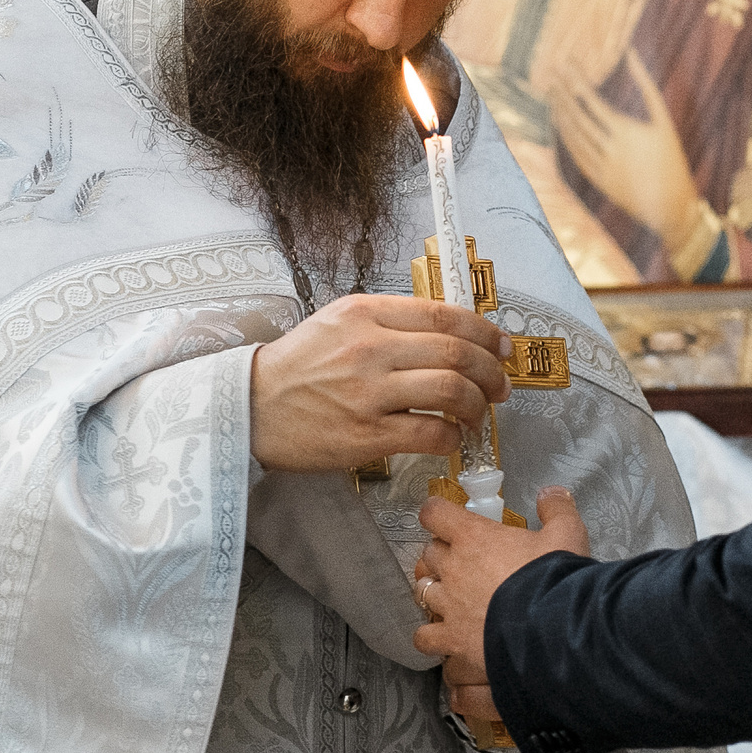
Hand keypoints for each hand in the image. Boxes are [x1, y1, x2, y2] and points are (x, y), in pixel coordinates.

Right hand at [251, 293, 512, 471]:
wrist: (250, 408)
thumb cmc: (297, 366)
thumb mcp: (338, 322)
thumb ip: (390, 321)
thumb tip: (451, 333)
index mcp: (365, 313)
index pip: (444, 315)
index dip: (485, 332)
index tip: (500, 347)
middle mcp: (369, 348)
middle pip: (456, 353)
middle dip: (491, 372)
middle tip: (500, 387)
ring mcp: (368, 393)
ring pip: (450, 392)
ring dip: (477, 406)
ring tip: (478, 414)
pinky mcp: (365, 435)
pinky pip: (430, 434)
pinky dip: (452, 437)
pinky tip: (451, 438)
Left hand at [412, 485, 591, 724]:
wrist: (554, 633)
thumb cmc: (556, 581)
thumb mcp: (568, 536)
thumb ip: (557, 511)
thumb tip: (552, 494)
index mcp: (474, 539)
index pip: (436, 514)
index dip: (437, 514)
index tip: (441, 517)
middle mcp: (452, 572)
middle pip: (428, 556)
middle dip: (440, 558)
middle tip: (458, 564)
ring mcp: (447, 611)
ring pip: (421, 597)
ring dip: (432, 598)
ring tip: (448, 605)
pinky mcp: (451, 645)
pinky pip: (427, 642)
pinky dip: (436, 643)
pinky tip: (448, 646)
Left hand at [546, 53, 702, 251]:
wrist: (671, 204)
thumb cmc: (672, 158)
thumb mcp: (664, 121)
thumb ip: (646, 86)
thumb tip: (632, 54)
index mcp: (626, 133)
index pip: (592, 101)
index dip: (576, 81)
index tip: (566, 63)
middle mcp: (610, 150)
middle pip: (577, 118)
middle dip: (562, 95)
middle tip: (552, 76)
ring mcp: (602, 167)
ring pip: (573, 138)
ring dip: (560, 115)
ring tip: (552, 96)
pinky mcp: (599, 181)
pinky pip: (576, 156)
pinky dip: (567, 139)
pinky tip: (561, 124)